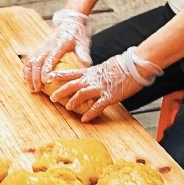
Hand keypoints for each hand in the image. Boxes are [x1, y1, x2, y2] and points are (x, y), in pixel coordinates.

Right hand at [23, 9, 91, 90]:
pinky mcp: (38, 50)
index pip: (50, 59)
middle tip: (37, 89)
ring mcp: (41, 49)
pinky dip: (26, 70)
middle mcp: (47, 47)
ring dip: (28, 75)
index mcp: (58, 46)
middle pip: (36, 62)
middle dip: (35, 76)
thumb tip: (86, 66)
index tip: (46, 81)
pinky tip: (26, 79)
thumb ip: (83, 54)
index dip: (46, 70)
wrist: (69, 25)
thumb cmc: (77, 36)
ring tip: (32, 88)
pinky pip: (28, 60)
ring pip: (30, 62)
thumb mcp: (83, 43)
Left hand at [45, 46, 162, 121]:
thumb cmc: (122, 66)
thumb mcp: (105, 68)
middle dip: (61, 91)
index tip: (48, 77)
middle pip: (72, 85)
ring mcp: (100, 88)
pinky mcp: (109, 96)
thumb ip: (95, 74)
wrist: (135, 66)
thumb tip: (91, 78)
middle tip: (52, 98)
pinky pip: (97, 106)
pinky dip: (90, 113)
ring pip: (81, 94)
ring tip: (68, 108)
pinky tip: (85, 119)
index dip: (58, 76)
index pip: (71, 73)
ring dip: (73, 102)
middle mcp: (92, 80)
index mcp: (91, 72)